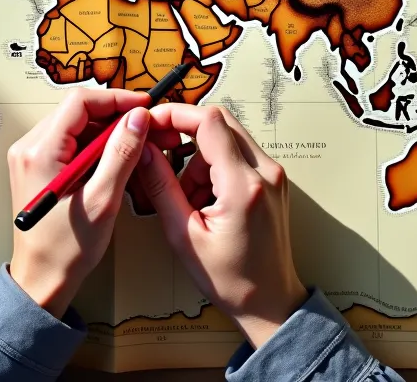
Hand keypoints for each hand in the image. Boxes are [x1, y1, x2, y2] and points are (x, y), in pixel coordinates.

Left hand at [8, 88, 151, 318]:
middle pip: (77, 111)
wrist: (42, 278)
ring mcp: (30, 156)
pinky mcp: (37, 166)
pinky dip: (95, 146)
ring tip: (137, 145)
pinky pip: (70, 142)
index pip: (80, 102)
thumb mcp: (102, 200)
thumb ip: (121, 155)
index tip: (144, 107)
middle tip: (147, 128)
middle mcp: (29, 147)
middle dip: (115, 115)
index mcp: (39, 152)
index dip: (116, 99)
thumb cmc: (67, 248)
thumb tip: (137, 118)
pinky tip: (116, 160)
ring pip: (76, 126)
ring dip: (107, 131)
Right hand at [138, 104, 307, 347]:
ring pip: (227, 138)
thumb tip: (142, 149)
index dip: (175, 114)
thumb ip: (161, 186)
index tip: (151, 123)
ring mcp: (274, 175)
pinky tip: (206, 199)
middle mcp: (266, 173)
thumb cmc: (230, 279)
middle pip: (220, 122)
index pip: (209, 122)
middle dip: (185, 134)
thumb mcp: (183, 234)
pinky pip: (238, 154)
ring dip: (200, 158)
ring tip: (190, 200)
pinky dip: (215, 167)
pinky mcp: (273, 180)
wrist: (270, 302)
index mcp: (244, 186)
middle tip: (160, 154)